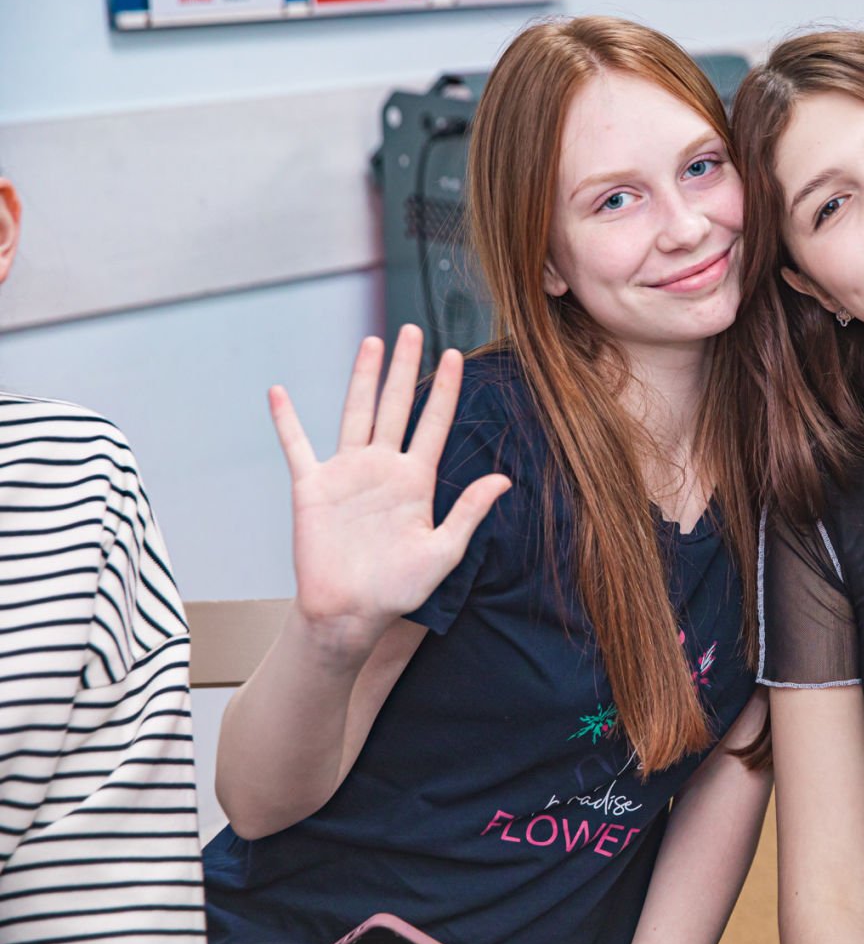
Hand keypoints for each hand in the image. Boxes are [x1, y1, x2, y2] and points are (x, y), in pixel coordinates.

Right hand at [269, 326, 509, 654]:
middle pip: (395, 406)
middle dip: (404, 368)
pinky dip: (287, 420)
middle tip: (411, 330)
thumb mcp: (443, 552)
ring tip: (370, 342)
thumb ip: (470, 513)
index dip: (444, 390)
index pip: (433, 423)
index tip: (456, 355)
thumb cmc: (398, 589)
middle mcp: (383, 469)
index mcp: (416, 481)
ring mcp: (347, 474)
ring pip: (355, 413)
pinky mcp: (312, 487)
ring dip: (361, 378)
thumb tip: (503, 479)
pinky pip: (297, 446)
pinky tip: (279, 393)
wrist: (350, 613)